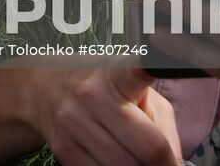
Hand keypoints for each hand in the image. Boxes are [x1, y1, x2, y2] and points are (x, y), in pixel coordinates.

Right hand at [39, 66, 179, 165]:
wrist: (44, 87)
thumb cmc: (102, 89)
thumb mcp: (138, 92)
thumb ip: (162, 126)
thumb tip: (175, 165)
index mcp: (117, 75)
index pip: (134, 73)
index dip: (145, 68)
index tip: (152, 63)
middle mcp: (92, 96)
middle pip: (146, 149)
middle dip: (163, 165)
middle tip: (167, 165)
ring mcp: (74, 123)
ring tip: (143, 163)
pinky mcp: (63, 148)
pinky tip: (120, 163)